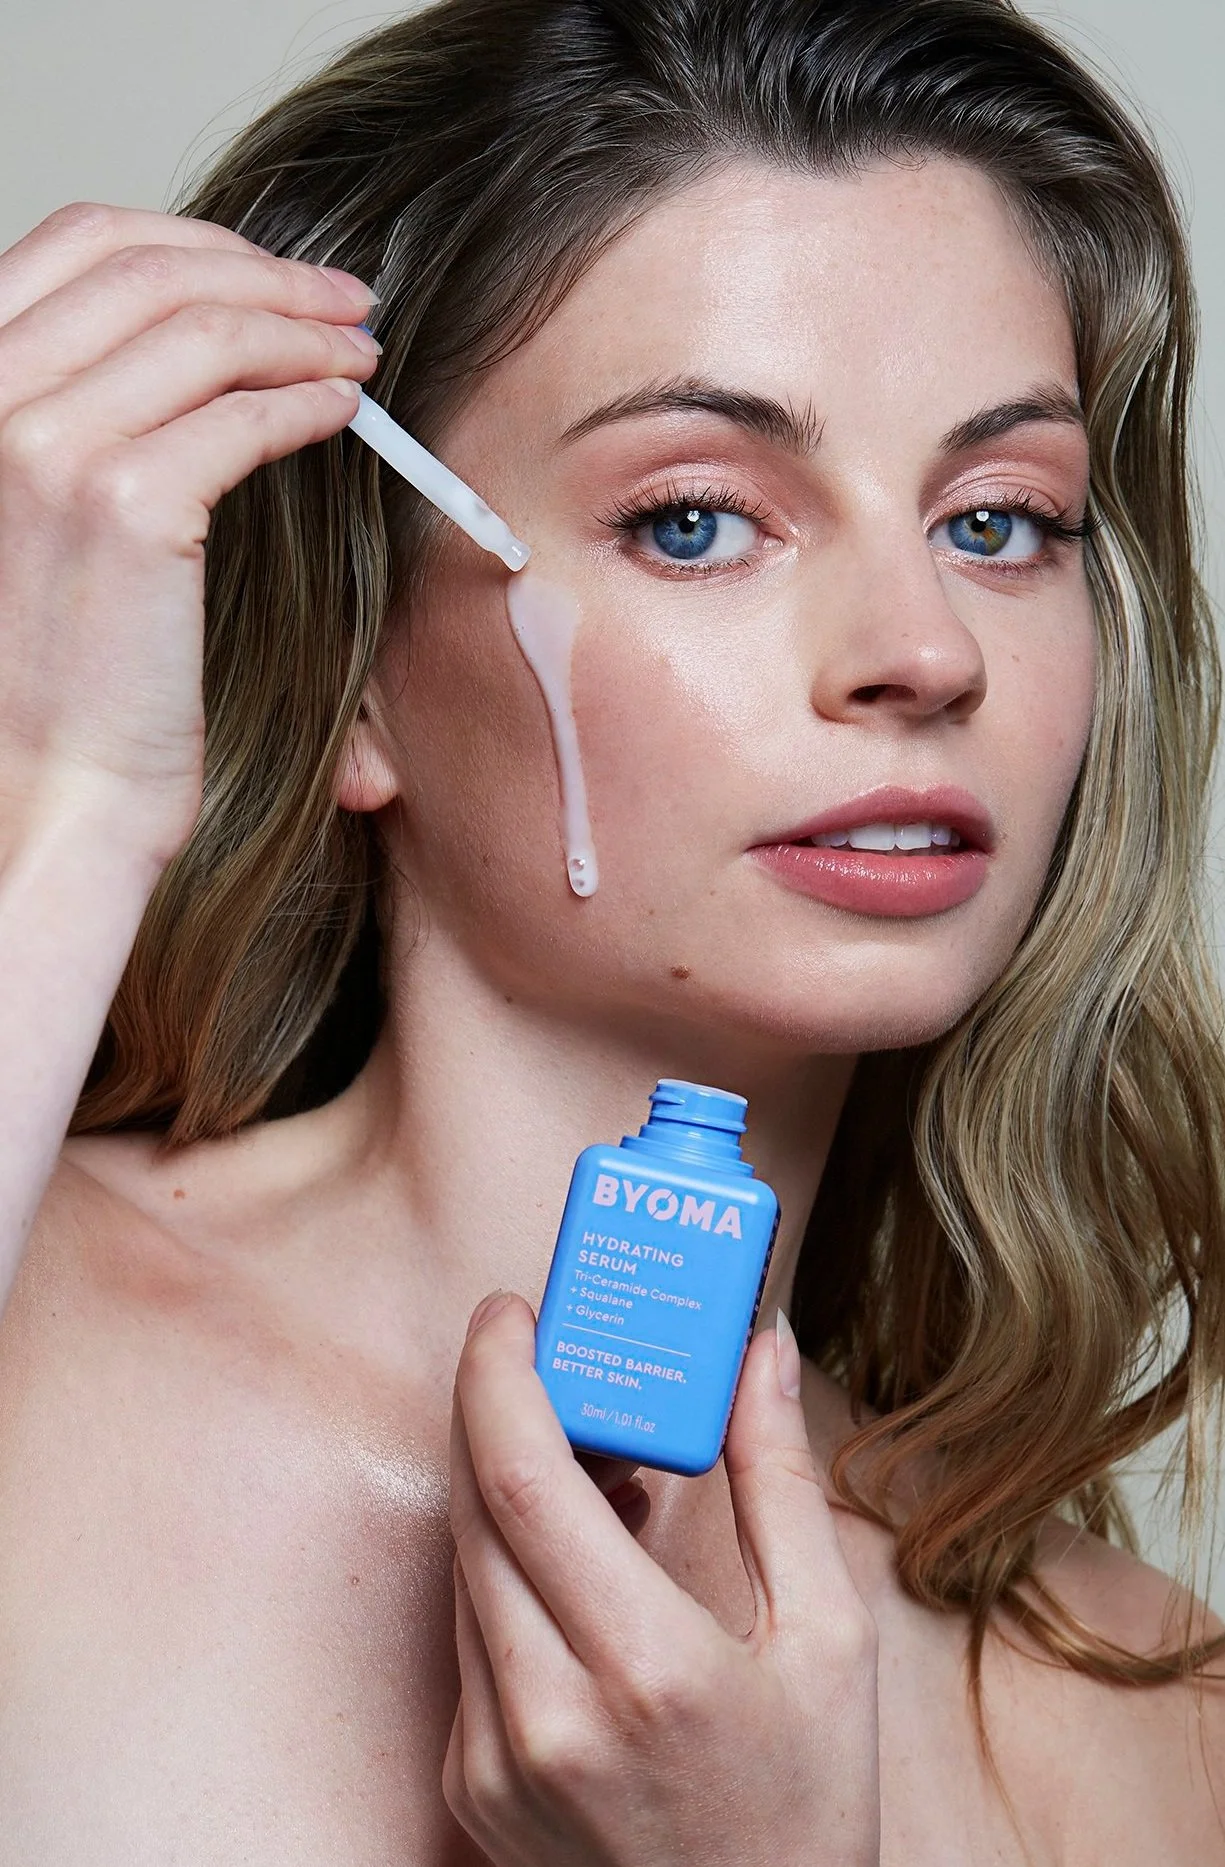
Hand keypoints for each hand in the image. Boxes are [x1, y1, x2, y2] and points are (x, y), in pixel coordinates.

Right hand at [0, 202, 376, 862]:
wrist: (48, 787)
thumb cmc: (59, 670)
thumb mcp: (39, 509)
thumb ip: (85, 410)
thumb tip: (196, 338)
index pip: (77, 242)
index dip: (193, 240)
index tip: (268, 269)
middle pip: (149, 268)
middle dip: (267, 272)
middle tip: (346, 300)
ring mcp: (47, 446)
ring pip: (205, 330)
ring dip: (303, 329)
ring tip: (361, 354)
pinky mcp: (124, 506)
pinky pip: (244, 417)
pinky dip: (309, 400)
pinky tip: (345, 412)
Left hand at [445, 1292, 880, 1866]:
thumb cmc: (808, 1812)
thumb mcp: (827, 1642)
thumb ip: (777, 1481)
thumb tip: (756, 1350)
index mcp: (645, 1669)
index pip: (521, 1479)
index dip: (499, 1374)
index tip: (511, 1309)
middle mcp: (545, 1717)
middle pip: (471, 1507)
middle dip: (495, 1406)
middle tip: (547, 1351)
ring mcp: (493, 1761)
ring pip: (462, 1567)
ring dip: (501, 1484)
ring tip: (588, 1452)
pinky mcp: (469, 1787)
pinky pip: (464, 1635)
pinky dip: (503, 1566)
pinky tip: (572, 1552)